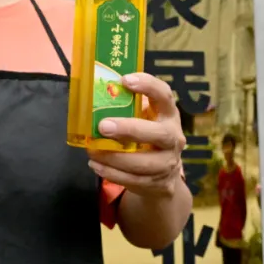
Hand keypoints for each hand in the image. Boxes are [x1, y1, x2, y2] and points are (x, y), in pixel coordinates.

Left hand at [87, 72, 185, 198]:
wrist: (163, 175)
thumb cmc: (146, 137)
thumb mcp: (143, 119)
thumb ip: (126, 107)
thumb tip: (90, 94)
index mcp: (169, 115)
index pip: (165, 96)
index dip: (148, 86)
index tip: (125, 80)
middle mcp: (173, 138)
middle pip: (158, 133)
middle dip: (129, 129)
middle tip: (103, 126)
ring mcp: (168, 163)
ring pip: (143, 163)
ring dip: (114, 157)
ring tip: (92, 151)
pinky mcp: (157, 183)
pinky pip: (133, 180)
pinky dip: (112, 173)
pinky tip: (96, 165)